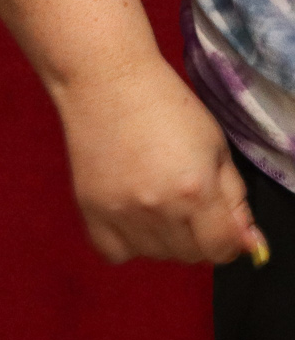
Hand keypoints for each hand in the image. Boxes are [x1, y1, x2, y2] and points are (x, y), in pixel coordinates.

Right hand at [55, 59, 266, 264]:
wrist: (106, 85)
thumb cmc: (167, 106)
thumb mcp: (216, 148)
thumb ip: (234, 200)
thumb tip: (249, 243)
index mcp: (196, 190)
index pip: (221, 249)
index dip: (229, 241)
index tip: (222, 226)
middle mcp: (158, 208)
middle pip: (189, 255)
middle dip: (198, 237)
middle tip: (187, 204)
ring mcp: (120, 212)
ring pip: (155, 255)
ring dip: (164, 238)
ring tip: (157, 202)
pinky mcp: (90, 210)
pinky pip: (114, 253)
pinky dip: (127, 244)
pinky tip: (131, 218)